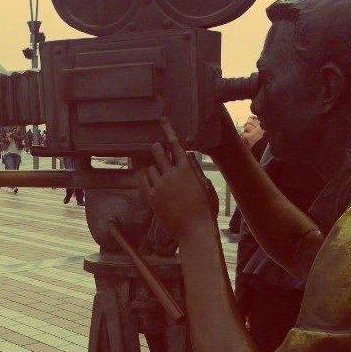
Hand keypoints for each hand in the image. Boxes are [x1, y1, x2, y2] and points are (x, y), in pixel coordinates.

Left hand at [143, 119, 215, 238]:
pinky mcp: (151, 197)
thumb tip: (188, 156)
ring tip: (164, 182)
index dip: (169, 130)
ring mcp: (159, 186)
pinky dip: (149, 180)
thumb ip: (195, 169)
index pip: (176, 144)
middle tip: (160, 154)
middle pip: (157, 151)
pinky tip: (157, 187)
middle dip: (158, 149)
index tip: (163, 121)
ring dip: (155, 169)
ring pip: (150, 168)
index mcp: (186, 170)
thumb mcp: (205, 186)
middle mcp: (171, 175)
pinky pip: (145, 181)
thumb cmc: (205, 209)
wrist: (194, 230)